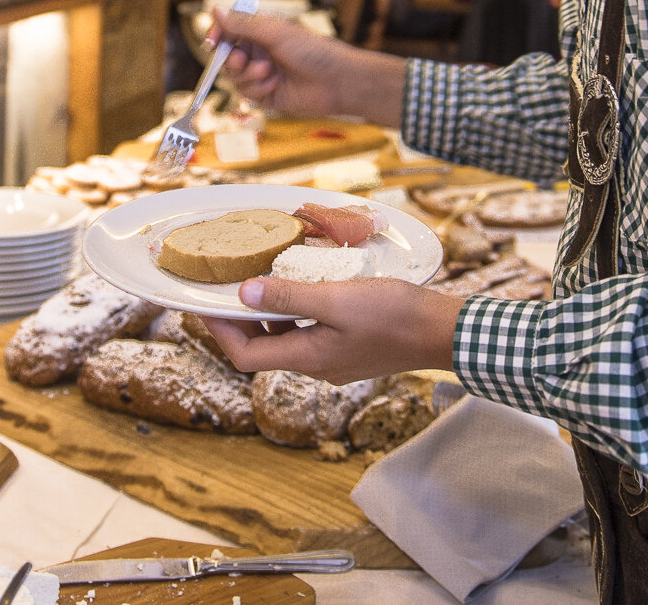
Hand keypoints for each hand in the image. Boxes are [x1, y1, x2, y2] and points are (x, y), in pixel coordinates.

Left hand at [202, 277, 464, 385]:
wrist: (442, 331)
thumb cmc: (394, 315)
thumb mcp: (337, 299)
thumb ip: (290, 297)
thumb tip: (244, 294)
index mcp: (308, 358)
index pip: (245, 357)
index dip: (220, 332)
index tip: (205, 304)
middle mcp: (317, 365)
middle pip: (262, 350)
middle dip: (239, 322)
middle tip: (226, 289)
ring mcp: (334, 360)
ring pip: (286, 341)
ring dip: (268, 315)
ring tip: (260, 281)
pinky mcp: (350, 348)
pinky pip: (309, 334)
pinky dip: (295, 313)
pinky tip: (303, 287)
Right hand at [209, 7, 407, 124]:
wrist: (335, 81)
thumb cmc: (311, 50)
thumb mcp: (274, 32)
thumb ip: (243, 24)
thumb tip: (215, 9)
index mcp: (260, 32)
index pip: (228, 31)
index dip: (217, 35)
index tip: (213, 41)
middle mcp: (258, 51)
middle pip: (227, 56)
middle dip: (231, 59)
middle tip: (241, 59)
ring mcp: (261, 73)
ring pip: (235, 76)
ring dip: (248, 75)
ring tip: (268, 72)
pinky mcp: (266, 94)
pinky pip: (247, 92)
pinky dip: (258, 88)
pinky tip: (275, 84)